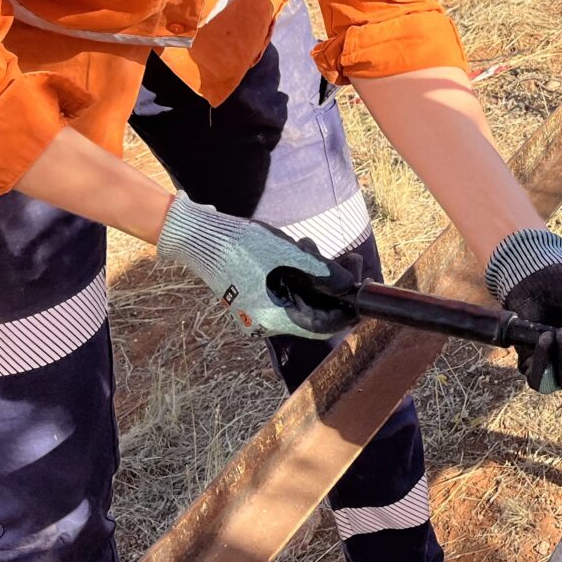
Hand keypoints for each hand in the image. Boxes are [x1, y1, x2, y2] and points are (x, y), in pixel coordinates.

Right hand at [155, 193, 363, 337]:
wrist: (199, 237)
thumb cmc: (242, 246)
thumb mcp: (288, 255)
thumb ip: (322, 272)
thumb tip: (350, 285)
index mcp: (274, 320)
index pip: (323, 325)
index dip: (347, 309)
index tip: (363, 289)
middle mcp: (267, 321)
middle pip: (315, 309)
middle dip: (334, 284)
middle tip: (349, 260)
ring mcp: (259, 309)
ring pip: (303, 296)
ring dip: (316, 273)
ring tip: (312, 246)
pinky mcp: (256, 294)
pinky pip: (287, 288)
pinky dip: (298, 271)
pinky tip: (298, 248)